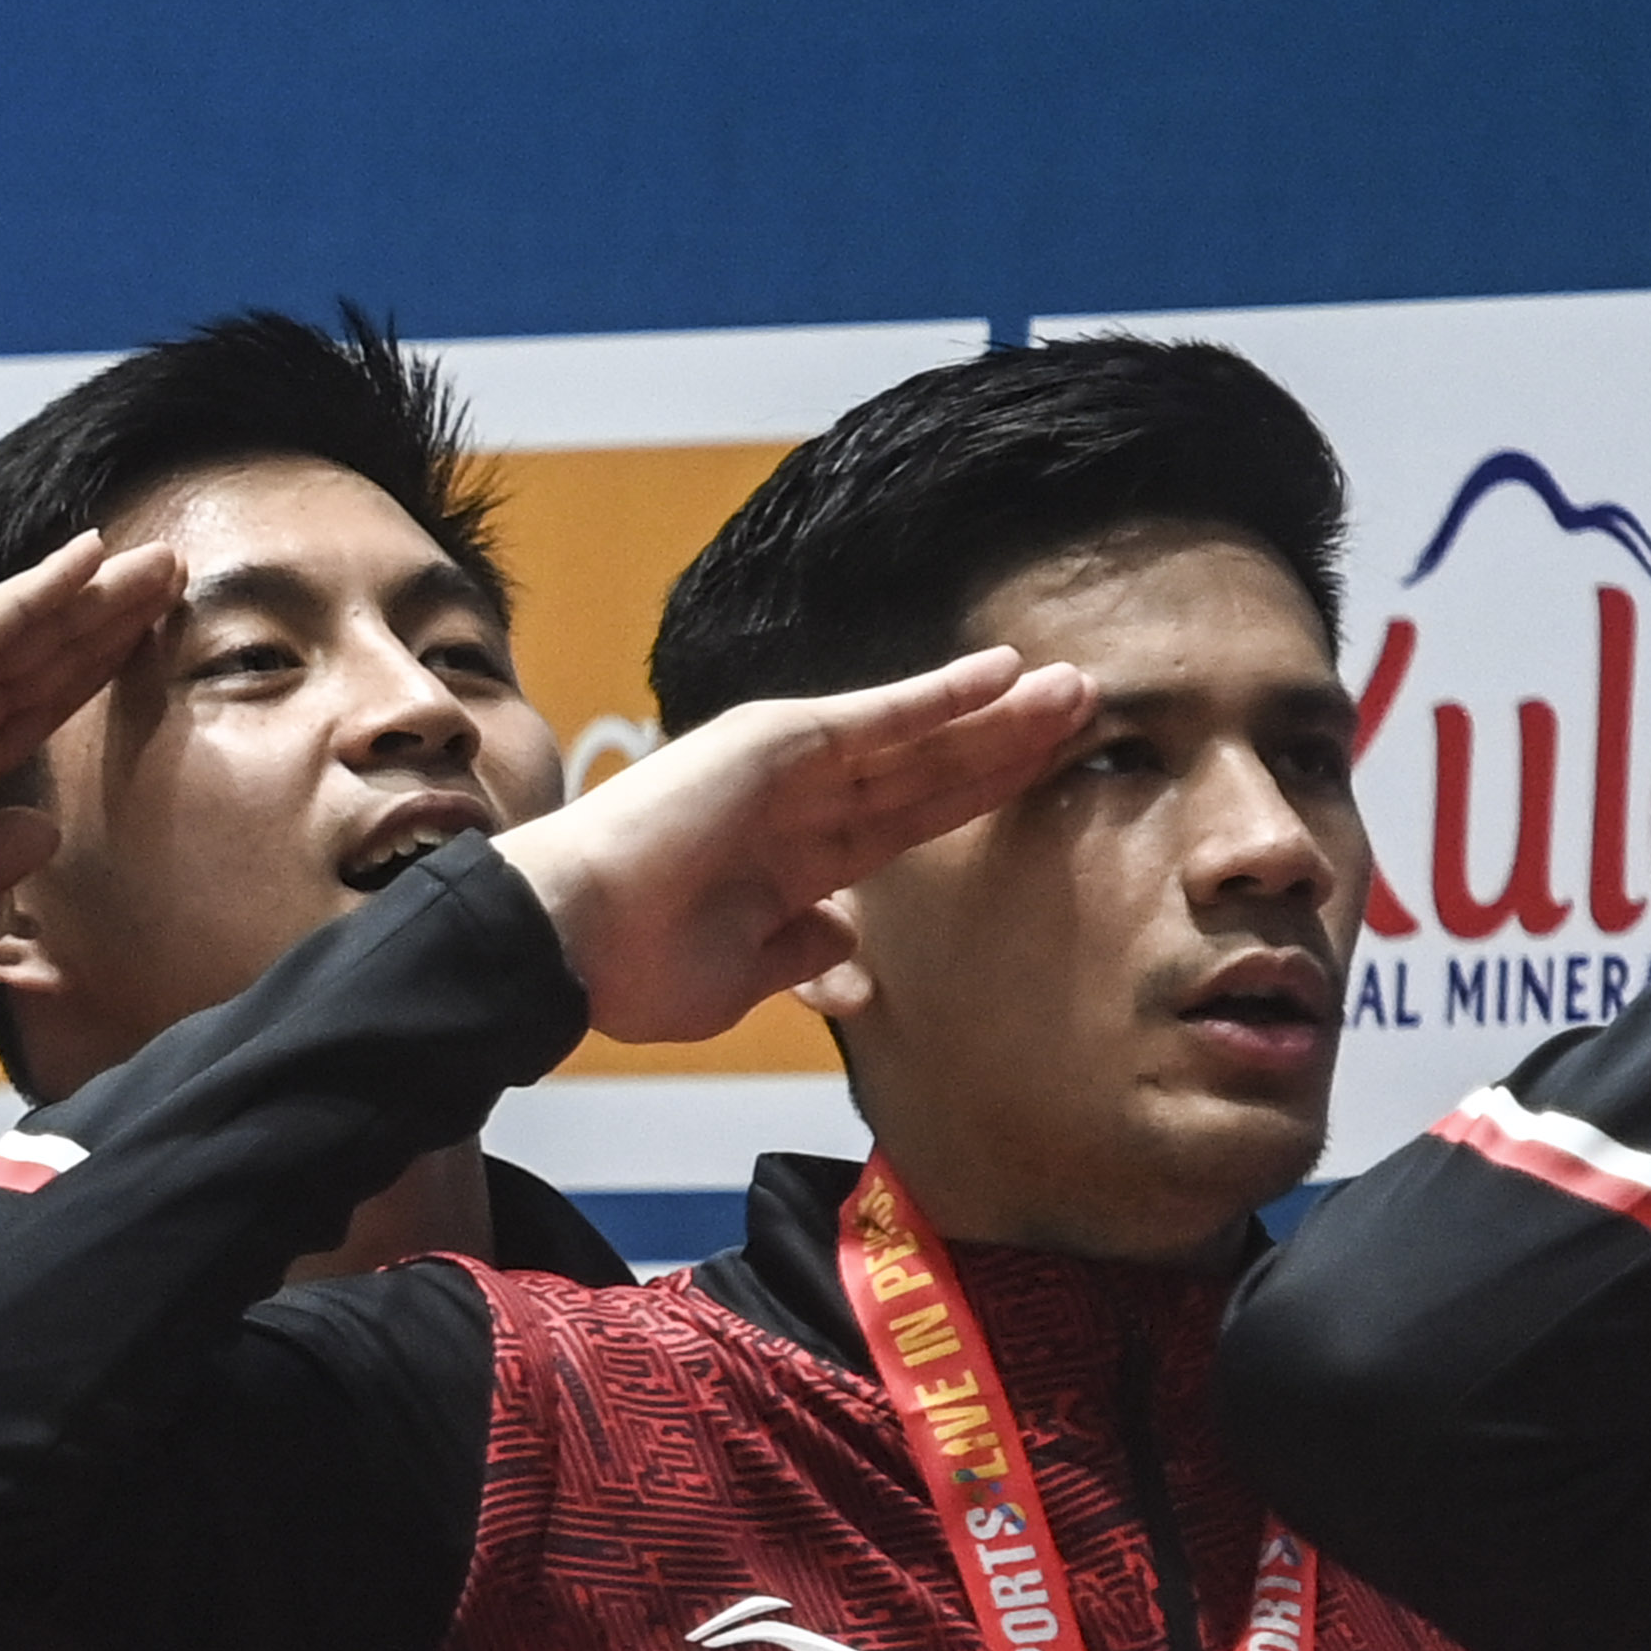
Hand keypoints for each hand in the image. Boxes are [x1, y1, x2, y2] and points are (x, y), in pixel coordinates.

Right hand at [0, 534, 187, 1032]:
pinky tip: (96, 552)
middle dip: (110, 623)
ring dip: (101, 594)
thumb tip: (45, 827)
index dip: (91, 677)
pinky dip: (49, 582)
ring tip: (163, 562)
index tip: (143, 650)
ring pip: (36, 629)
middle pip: (48, 660)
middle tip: (172, 583)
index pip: (35, 711)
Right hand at [510, 648, 1100, 1039]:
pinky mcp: (773, 744)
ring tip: (1073, 689)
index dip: (979, 796)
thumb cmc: (631, 966)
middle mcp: (798, 802)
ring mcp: (786, 767)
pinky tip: (1001, 673)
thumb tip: (845, 949)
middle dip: (1009, 744)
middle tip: (1087, 711)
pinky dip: (941, 695)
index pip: (910, 820)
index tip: (1045, 777)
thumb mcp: (743, 976)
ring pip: (919, 740)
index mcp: (796, 860)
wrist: (563, 943)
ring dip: (997, 714)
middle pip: (930, 771)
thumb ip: (802, 951)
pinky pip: (878, 719)